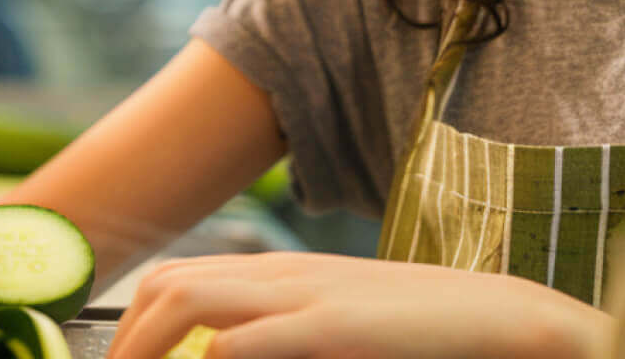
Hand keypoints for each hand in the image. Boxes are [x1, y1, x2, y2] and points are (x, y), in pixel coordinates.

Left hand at [106, 253, 610, 358]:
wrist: (503, 317)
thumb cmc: (422, 335)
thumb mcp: (337, 330)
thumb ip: (280, 337)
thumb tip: (222, 358)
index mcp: (282, 274)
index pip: (174, 277)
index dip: (128, 322)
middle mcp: (282, 274)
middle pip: (166, 283)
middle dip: (121, 339)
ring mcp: (305, 294)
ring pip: (187, 298)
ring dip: (144, 346)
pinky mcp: (333, 325)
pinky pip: (251, 337)